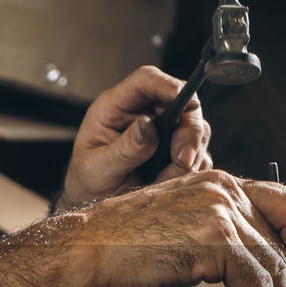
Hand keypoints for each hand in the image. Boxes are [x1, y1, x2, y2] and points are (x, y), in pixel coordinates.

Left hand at [58, 66, 212, 207]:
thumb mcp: (96, 169)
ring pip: (196, 130)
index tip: (185, 102)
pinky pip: (199, 155)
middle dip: (188, 132)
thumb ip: (122, 149)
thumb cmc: (86, 183)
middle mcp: (143, 114)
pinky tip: (168, 183)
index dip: (167, 85)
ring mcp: (162, 133)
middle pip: (181, 104)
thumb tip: (148, 127)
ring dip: (189, 157)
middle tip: (182, 160)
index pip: (144, 80)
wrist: (93, 206)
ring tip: (164, 179)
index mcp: (115, 108)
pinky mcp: (175, 152)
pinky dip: (191, 171)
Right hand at [75, 170, 285, 286]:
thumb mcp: (178, 227)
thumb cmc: (118, 248)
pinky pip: (258, 284)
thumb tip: (248, 265)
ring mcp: (219, 212)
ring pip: (274, 265)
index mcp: (216, 181)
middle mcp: (223, 190)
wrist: (84, 253)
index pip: (284, 204)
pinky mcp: (214, 241)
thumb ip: (215, 233)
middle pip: (281, 241)